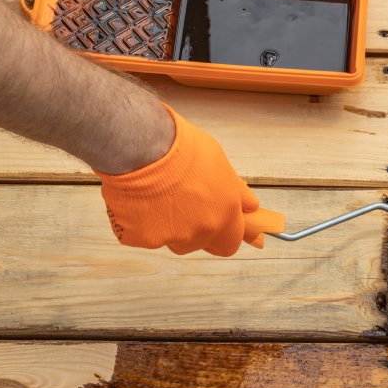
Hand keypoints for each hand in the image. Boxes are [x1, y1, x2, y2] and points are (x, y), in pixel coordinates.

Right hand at [95, 105, 285, 255]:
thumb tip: (251, 207)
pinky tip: (136, 196)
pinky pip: (140, 234)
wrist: (141, 144)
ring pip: (168, 239)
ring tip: (154, 192)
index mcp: (224, 213)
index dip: (222, 235)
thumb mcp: (218, 162)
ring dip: (163, 223)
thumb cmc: (179, 145)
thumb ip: (235, 191)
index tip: (218, 230)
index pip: (230, 242)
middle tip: (180, 203)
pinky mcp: (139, 237)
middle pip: (197, 243)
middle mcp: (200, 230)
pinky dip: (138, 220)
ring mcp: (168, 237)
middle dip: (191, 229)